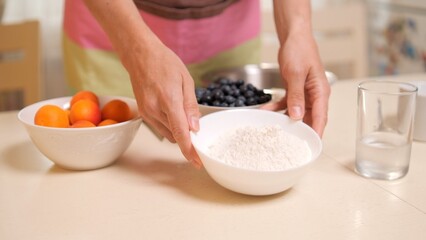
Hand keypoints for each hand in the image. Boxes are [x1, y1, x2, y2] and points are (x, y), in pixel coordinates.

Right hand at [81, 0, 201, 166]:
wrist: (140, 55)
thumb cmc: (165, 63)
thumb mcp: (186, 80)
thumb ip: (190, 106)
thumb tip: (195, 128)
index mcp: (169, 101)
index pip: (180, 133)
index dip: (190, 151)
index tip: (198, 163)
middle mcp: (155, 110)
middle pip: (175, 136)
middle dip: (187, 135)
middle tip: (195, 122)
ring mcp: (146, 113)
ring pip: (168, 133)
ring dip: (178, 129)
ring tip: (181, 109)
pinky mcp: (143, 113)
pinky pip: (160, 126)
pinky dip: (169, 124)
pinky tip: (172, 109)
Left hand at [263, 31, 329, 136]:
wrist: (293, 38)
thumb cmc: (300, 51)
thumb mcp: (297, 73)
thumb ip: (297, 95)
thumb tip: (297, 116)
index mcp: (320, 92)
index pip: (321, 117)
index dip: (317, 132)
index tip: (312, 145)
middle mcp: (314, 95)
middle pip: (310, 118)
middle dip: (300, 131)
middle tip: (289, 144)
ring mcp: (304, 94)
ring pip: (296, 114)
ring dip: (285, 121)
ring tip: (274, 130)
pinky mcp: (294, 91)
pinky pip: (286, 104)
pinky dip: (276, 109)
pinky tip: (265, 112)